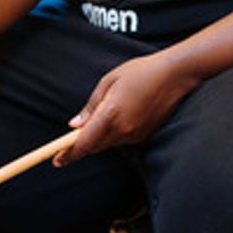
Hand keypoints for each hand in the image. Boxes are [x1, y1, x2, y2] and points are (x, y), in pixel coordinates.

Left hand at [54, 51, 199, 165]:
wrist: (175, 75)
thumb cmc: (141, 72)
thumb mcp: (109, 81)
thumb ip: (91, 106)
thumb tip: (75, 125)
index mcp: (111, 114)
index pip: (84, 143)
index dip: (69, 154)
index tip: (56, 160)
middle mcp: (123, 129)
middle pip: (95, 146)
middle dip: (81, 144)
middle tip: (69, 138)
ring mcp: (136, 135)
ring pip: (108, 143)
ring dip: (99, 136)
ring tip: (103, 113)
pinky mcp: (145, 135)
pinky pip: (122, 139)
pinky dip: (114, 132)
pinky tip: (120, 114)